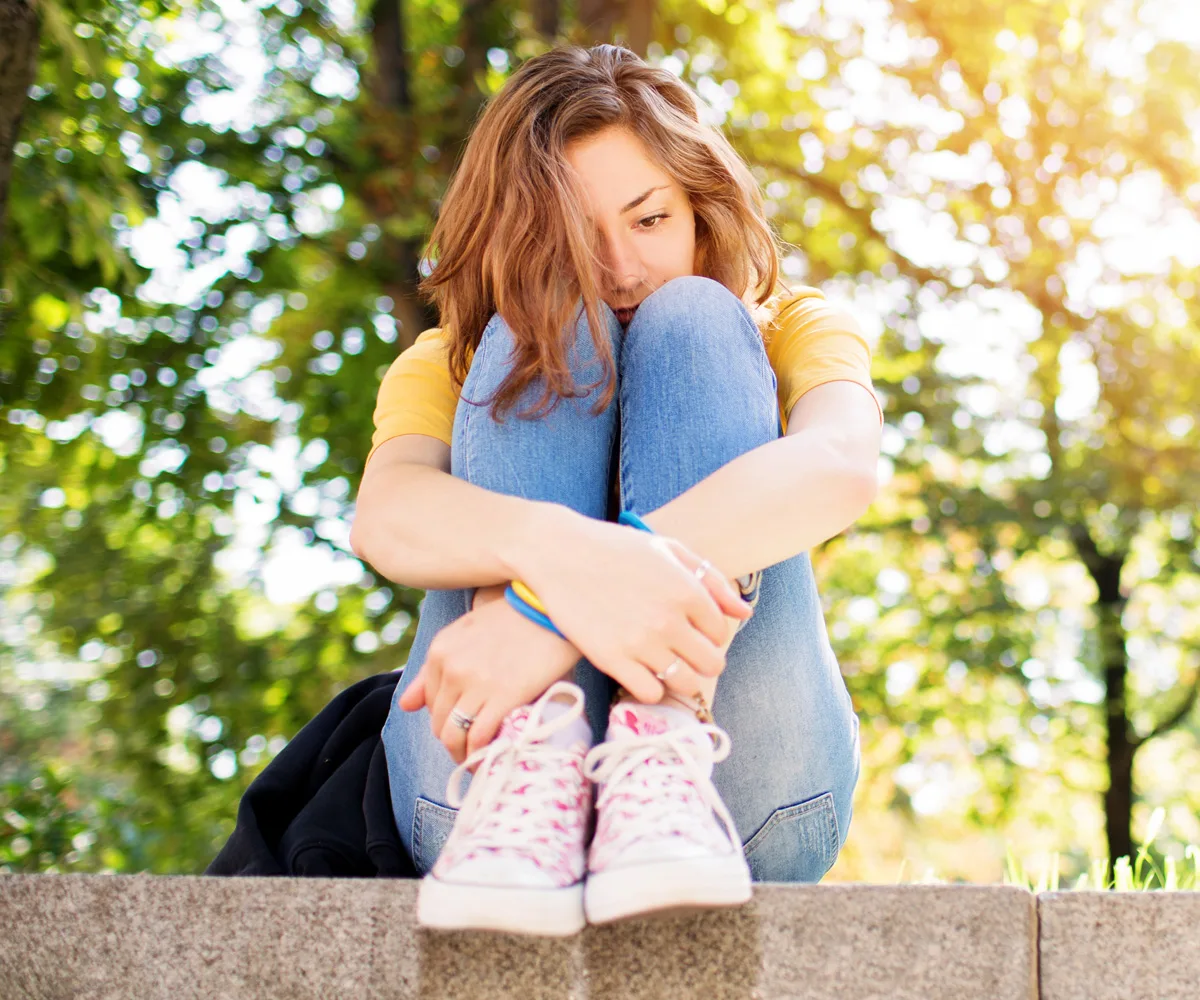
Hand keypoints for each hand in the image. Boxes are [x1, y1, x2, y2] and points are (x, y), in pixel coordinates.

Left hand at [396, 588, 582, 762]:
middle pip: (439, 722)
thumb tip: (405, 706)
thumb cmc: (513, 617)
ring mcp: (476, 684)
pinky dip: (481, 755)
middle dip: (452, 740)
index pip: (429, 702)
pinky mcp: (503, 696)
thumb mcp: (466, 633)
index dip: (444, 718)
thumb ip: (434, 668)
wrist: (549, 608)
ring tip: (476, 760)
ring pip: (454, 735)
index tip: (462, 725)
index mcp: (440, 651)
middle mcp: (452, 668)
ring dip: (462, 754)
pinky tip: (491, 759)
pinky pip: (479, 737)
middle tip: (471, 748)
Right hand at [514, 507, 752, 702]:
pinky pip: (650, 693)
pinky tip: (641, 671)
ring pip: (685, 683)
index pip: (720, 632)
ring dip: (681, 678)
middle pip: (711, 664)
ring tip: (665, 665)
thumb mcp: (668, 550)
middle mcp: (669, 620)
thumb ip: (712, 580)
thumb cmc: (615, 547)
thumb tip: (744, 613)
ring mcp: (640, 642)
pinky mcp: (611, 660)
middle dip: (704, 661)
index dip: (709, 634)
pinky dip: (651, 688)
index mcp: (687, 590)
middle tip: (686, 654)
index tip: (692, 630)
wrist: (558, 552)